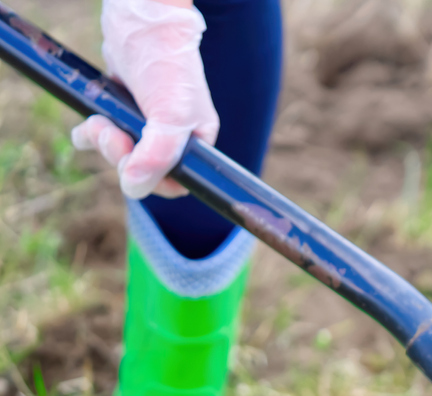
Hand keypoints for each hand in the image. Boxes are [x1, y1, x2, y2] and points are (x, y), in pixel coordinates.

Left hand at [71, 0, 217, 198]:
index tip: (132, 159)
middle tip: (109, 132)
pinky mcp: (123, 110)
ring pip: (121, 155)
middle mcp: (173, 138)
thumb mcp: (172, 116)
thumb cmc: (168, 66)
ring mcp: (147, 125)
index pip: (175, 183)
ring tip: (97, 123)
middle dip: (120, 156)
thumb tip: (133, 188)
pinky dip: (90, 135)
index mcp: (195, 144)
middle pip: (143, 171)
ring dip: (103, 143)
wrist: (143, 21)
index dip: (150, 179)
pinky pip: (104, 135)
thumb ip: (157, 156)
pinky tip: (87, 128)